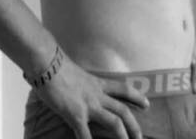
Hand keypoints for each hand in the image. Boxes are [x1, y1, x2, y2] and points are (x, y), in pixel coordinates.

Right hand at [34, 55, 149, 138]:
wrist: (48, 63)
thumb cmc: (58, 66)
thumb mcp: (77, 75)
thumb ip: (83, 84)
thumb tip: (81, 88)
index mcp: (98, 83)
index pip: (123, 89)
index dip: (137, 97)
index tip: (147, 105)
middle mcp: (97, 94)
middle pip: (122, 110)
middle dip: (134, 125)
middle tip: (140, 137)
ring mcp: (88, 105)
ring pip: (113, 122)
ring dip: (122, 136)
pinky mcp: (75, 115)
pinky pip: (85, 135)